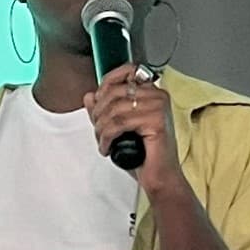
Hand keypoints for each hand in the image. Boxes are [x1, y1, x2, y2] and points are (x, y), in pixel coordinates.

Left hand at [86, 66, 177, 196]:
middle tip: (98, 130)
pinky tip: (107, 148)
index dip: (106, 83)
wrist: (160, 178)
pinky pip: (119, 123)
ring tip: (102, 142)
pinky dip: (107, 137)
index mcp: (152, 92)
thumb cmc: (144, 156)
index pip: (127, 71)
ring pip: (114, 109)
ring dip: (101, 128)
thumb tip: (89, 95)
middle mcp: (158, 96)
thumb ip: (104, 110)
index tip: (97, 101)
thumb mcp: (118, 128)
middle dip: (98, 113)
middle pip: (114, 92)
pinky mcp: (156, 121)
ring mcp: (159, 107)